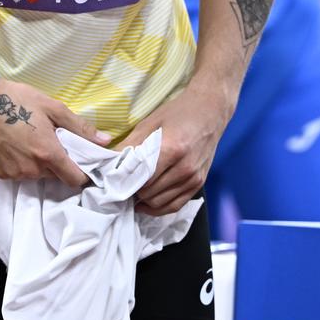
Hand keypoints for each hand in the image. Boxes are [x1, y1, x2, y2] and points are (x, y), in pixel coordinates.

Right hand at [0, 77, 106, 187]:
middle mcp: (33, 170)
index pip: (75, 179)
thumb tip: (105, 141)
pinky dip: (22, 164)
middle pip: (56, 176)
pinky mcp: (1, 174)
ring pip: (37, 175)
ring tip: (31, 141)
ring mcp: (16, 174)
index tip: (81, 163)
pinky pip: (19, 174)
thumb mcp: (53, 108)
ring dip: (39, 163)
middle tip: (51, 141)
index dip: (82, 173)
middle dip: (58, 163)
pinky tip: (16, 146)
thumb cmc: (18, 100)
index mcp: (49, 154)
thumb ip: (80, 127)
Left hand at [125, 81, 230, 216]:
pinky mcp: (199, 184)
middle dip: (132, 192)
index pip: (140, 178)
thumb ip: (131, 144)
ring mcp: (194, 178)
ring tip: (132, 192)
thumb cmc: (179, 112)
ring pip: (160, 203)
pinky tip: (146, 204)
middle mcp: (185, 168)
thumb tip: (109, 161)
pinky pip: (175, 205)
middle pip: (149, 193)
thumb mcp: (151, 122)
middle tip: (120, 187)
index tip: (113, 181)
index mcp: (172, 149)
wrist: (210, 110)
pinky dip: (159, 209)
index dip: (124, 182)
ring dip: (143, 201)